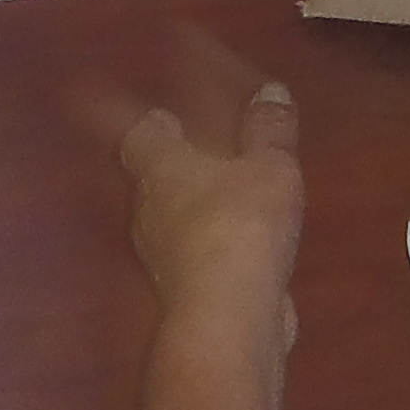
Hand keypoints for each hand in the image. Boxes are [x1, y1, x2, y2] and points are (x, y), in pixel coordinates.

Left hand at [119, 86, 304, 342]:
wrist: (228, 319)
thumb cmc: (241, 225)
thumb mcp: (270, 167)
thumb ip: (269, 130)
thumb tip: (271, 91)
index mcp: (161, 167)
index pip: (139, 136)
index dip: (150, 125)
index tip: (161, 115)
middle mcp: (150, 210)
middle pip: (152, 179)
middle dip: (175, 167)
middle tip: (202, 151)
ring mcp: (161, 257)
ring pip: (172, 221)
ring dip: (194, 210)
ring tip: (228, 198)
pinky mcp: (183, 293)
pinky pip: (196, 256)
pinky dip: (212, 246)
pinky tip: (241, 247)